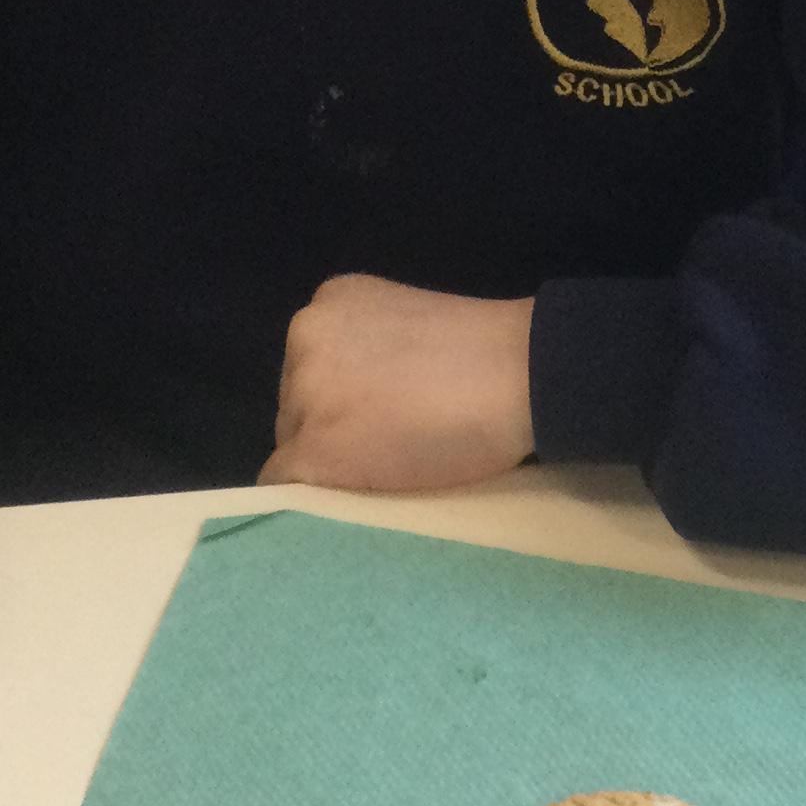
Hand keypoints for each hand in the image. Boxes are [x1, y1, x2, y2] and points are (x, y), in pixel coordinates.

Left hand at [260, 274, 534, 493]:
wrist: (518, 375)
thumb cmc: (488, 354)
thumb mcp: (409, 327)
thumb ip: (371, 352)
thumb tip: (360, 399)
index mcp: (329, 303)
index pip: (310, 368)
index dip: (342, 402)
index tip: (378, 420)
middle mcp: (305, 336)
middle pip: (296, 404)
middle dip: (331, 429)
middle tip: (386, 447)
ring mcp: (305, 392)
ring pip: (293, 444)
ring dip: (327, 462)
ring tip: (381, 473)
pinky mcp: (314, 447)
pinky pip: (287, 485)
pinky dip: (314, 498)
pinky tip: (350, 503)